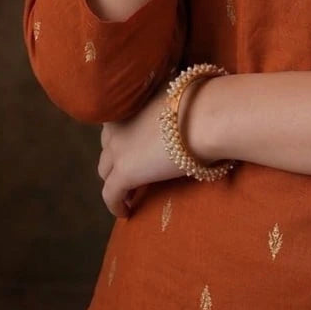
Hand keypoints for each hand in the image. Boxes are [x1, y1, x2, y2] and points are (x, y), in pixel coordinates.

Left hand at [98, 81, 205, 218]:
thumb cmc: (201, 103)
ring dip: (116, 180)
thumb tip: (180, 111)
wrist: (204, 118)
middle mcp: (118, 124)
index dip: (125, 140)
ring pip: (105, 171)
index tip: (137, 149)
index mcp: (130, 103)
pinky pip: (110, 195)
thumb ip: (168, 105)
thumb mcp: (178, 97)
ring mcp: (118, 148)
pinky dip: (116, 205)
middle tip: (134, 170)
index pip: (118, 125)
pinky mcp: (123, 173)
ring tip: (131, 191)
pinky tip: (126, 212)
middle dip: (117, 160)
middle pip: (108, 148)